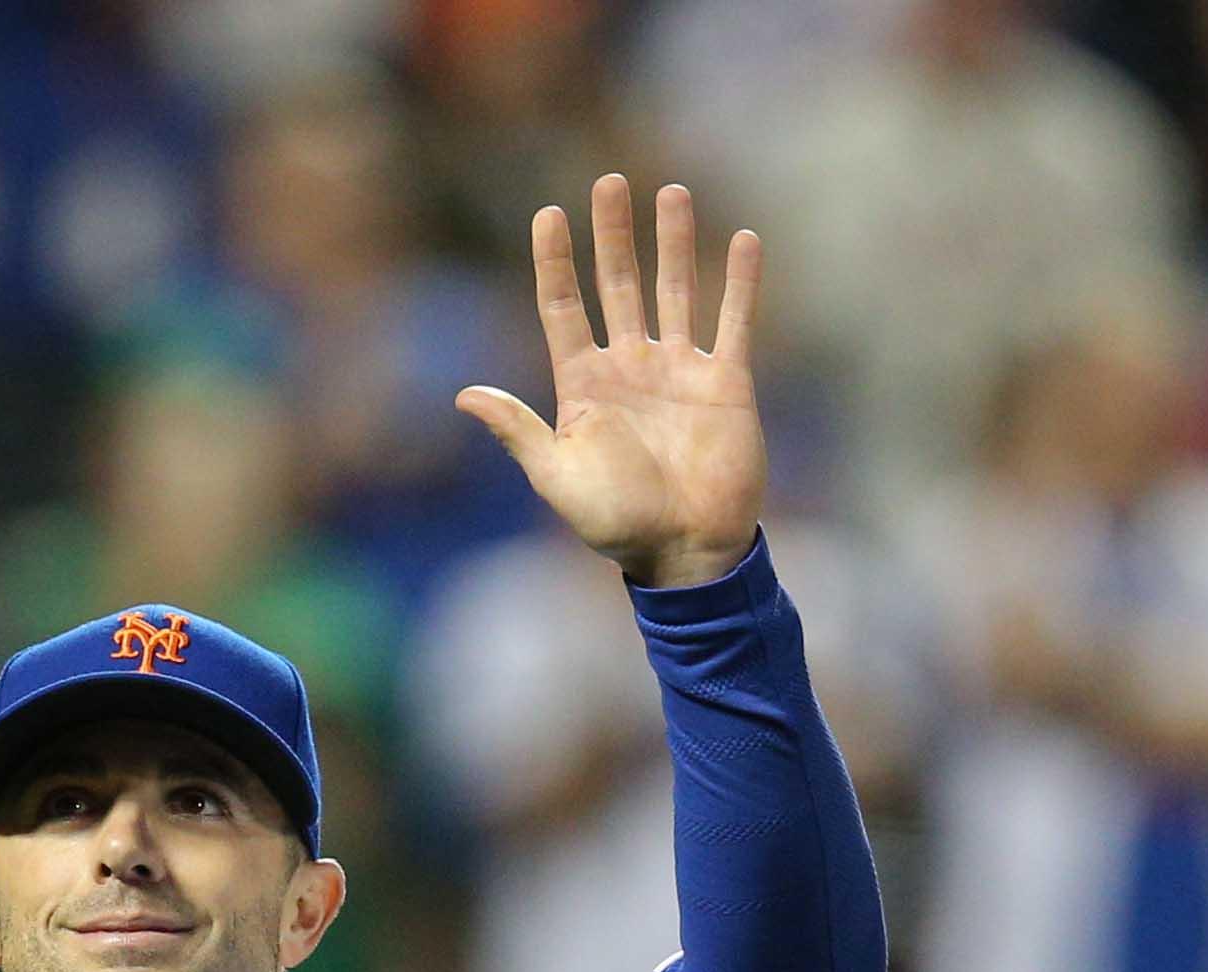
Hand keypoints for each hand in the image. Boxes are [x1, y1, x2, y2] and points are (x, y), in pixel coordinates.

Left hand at [455, 175, 764, 589]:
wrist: (685, 552)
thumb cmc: (617, 524)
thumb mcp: (556, 476)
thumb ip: (517, 430)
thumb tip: (464, 395)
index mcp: (584, 388)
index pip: (563, 309)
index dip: (554, 262)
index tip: (547, 214)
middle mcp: (630, 369)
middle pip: (617, 285)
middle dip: (613, 235)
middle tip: (608, 183)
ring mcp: (679, 370)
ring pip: (675, 290)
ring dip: (673, 242)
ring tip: (670, 191)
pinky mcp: (726, 382)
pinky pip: (734, 320)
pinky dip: (741, 281)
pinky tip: (744, 238)